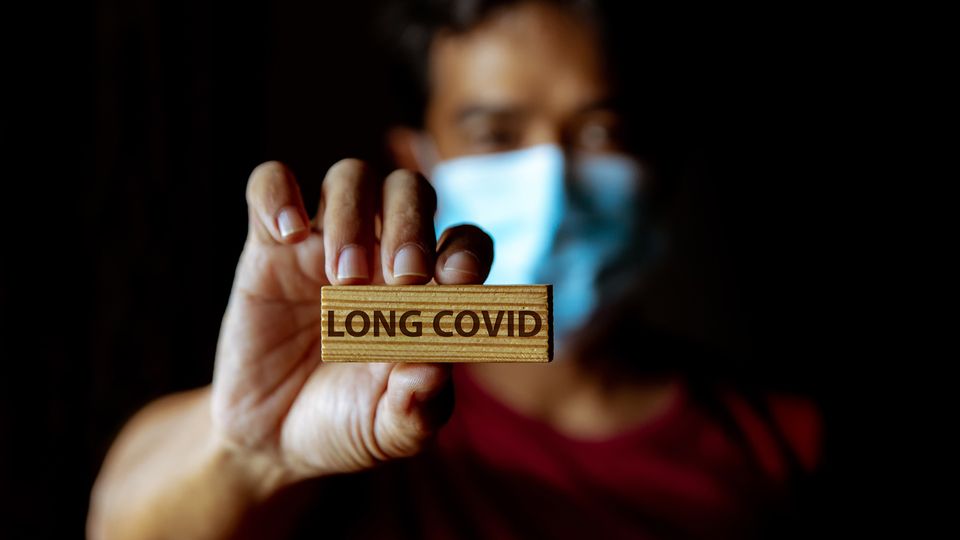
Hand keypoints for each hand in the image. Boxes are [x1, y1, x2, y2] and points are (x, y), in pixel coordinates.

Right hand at [211, 160, 492, 485]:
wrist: (273, 437)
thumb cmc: (348, 422)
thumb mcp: (390, 431)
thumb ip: (418, 409)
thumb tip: (435, 372)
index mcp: (428, 292)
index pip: (465, 242)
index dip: (467, 251)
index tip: (457, 281)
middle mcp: (383, 254)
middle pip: (410, 193)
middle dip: (412, 225)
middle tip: (401, 277)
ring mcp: (326, 243)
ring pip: (350, 177)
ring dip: (353, 215)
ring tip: (342, 278)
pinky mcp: (269, 246)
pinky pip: (270, 184)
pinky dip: (278, 194)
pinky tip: (285, 236)